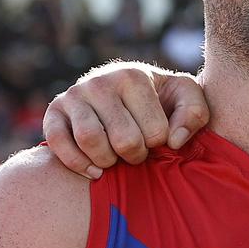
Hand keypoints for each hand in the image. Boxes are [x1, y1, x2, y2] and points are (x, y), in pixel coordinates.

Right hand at [43, 62, 209, 178]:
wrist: (121, 91)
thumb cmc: (159, 99)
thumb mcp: (185, 96)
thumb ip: (195, 112)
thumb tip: (175, 141)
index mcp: (134, 76)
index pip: (155, 131)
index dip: (160, 144)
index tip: (157, 139)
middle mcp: (100, 82)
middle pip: (123, 139)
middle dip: (135, 156)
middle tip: (137, 153)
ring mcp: (74, 95)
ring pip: (90, 140)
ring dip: (107, 161)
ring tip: (116, 159)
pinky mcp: (53, 112)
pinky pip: (57, 142)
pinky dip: (76, 163)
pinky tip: (95, 171)